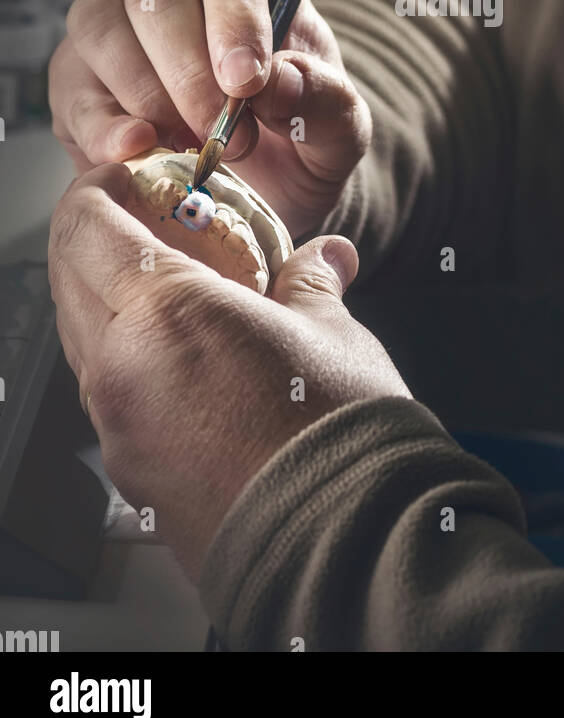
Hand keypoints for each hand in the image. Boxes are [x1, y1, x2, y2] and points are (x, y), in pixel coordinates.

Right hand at [49, 0, 372, 238]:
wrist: (261, 190)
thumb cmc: (301, 141)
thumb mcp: (339, 131)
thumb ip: (324, 100)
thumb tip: (279, 80)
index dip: (235, 17)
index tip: (247, 82)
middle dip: (188, 71)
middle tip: (223, 136)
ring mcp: (119, 22)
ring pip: (102, 24)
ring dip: (143, 93)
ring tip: (186, 149)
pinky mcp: (79, 73)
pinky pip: (70, 81)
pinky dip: (99, 123)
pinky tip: (134, 154)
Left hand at [49, 165, 410, 580]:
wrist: (342, 542)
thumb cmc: (336, 433)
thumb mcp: (331, 331)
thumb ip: (311, 282)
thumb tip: (323, 259)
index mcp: (162, 313)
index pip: (85, 227)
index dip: (97, 188)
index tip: (127, 175)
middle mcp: (118, 369)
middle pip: (67, 277)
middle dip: (94, 237)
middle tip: (141, 218)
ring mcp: (117, 427)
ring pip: (80, 337)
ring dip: (106, 297)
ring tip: (167, 286)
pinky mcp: (131, 470)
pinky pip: (106, 390)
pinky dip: (126, 353)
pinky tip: (180, 353)